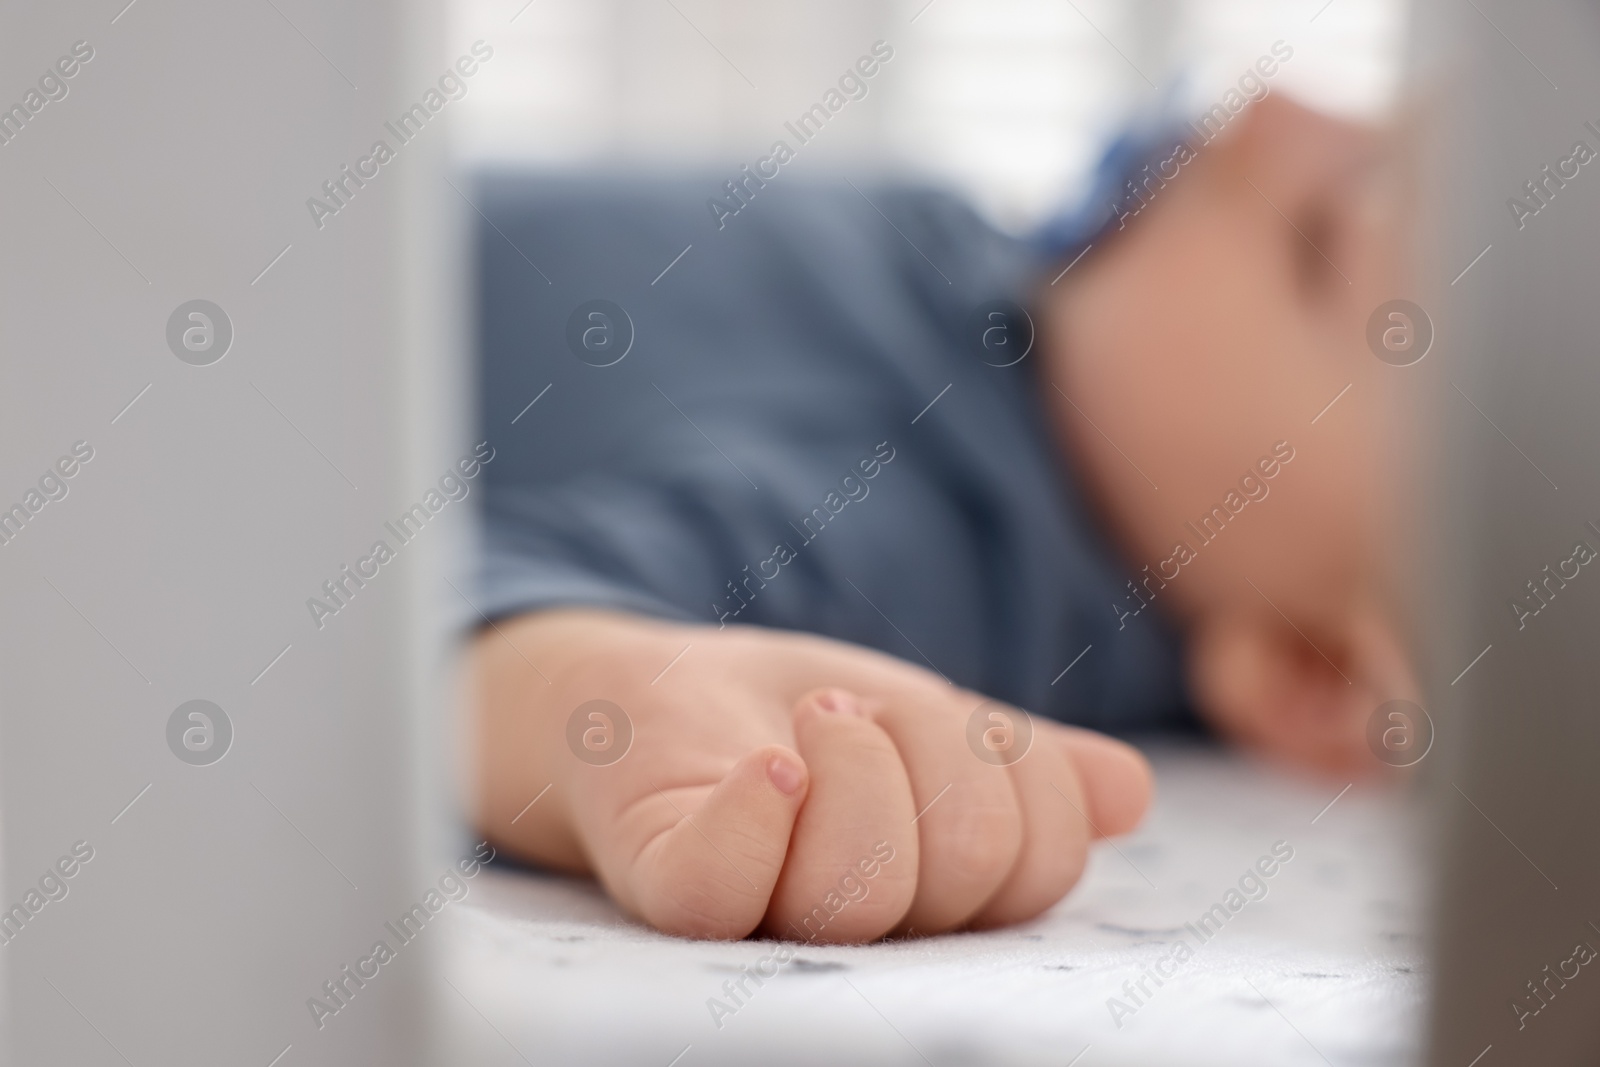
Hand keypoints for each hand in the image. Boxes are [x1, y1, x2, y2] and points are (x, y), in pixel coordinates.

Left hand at [470, 608, 1152, 941]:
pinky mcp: (670, 888)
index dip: (1019, 770)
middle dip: (936, 746)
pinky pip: (725, 886)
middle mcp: (859, 936)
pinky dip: (759, 813)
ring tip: (809, 723)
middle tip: (854, 713)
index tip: (942, 721)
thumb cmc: (801, 719)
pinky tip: (769, 764)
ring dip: (853, 752)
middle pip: (970, 864)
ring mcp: (760, 922)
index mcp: (940, 901)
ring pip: (867, 882)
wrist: (653, 693)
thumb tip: (1128, 792)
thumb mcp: (932, 724)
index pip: (1042, 863)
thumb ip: (1027, 766)